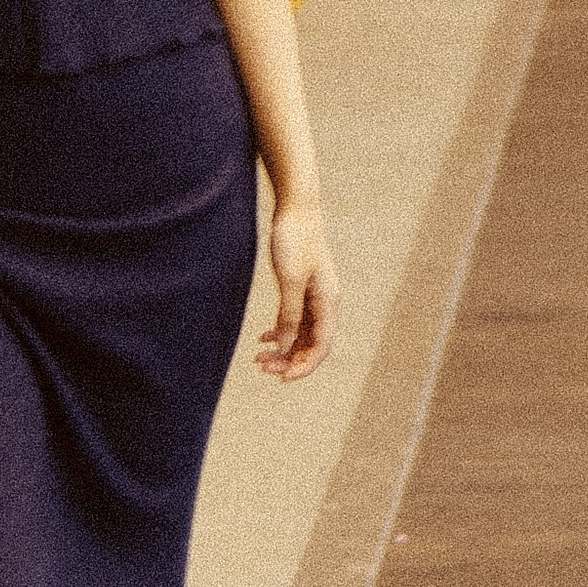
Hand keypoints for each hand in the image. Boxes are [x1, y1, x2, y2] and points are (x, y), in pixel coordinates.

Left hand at [256, 197, 334, 380]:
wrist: (296, 208)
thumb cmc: (295, 239)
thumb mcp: (290, 280)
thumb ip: (289, 315)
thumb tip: (286, 347)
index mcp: (328, 302)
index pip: (321, 347)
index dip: (303, 367)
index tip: (280, 379)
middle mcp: (325, 302)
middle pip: (312, 344)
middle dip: (290, 360)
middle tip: (262, 367)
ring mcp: (314, 296)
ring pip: (302, 334)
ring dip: (284, 349)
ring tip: (259, 358)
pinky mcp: (302, 288)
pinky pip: (295, 320)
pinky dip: (281, 332)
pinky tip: (264, 337)